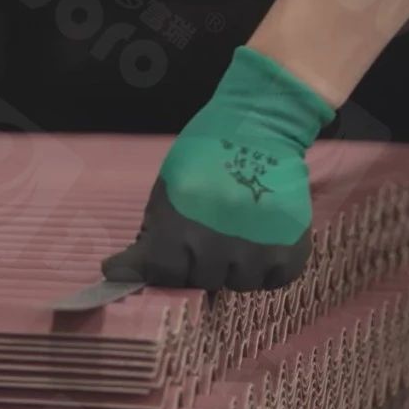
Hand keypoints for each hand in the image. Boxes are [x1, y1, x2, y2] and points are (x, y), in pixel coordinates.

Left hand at [102, 47, 335, 291]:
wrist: (260, 125)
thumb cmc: (205, 155)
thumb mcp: (166, 190)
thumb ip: (148, 236)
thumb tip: (117, 274)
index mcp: (178, 226)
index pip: (165, 274)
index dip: (170, 263)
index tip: (178, 249)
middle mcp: (216, 243)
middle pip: (204, 281)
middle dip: (203, 262)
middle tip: (213, 233)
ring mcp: (256, 249)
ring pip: (240, 284)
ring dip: (238, 265)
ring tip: (241, 233)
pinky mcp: (291, 248)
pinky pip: (276, 278)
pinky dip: (270, 266)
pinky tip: (265, 239)